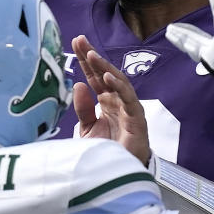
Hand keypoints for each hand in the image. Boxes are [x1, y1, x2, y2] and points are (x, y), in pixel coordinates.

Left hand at [72, 34, 150, 164]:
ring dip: (105, 67)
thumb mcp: (87, 128)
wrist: (120, 173)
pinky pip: (129, 100)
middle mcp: (117, 101)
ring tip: (91, 55)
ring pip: (119, 82)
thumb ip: (82, 108)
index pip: (94, 76)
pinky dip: (119, 87)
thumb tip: (79, 85)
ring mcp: (128, 108)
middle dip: (93, 56)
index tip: (76, 41)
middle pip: (105, 73)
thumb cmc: (107, 150)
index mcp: (106, 100)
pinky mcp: (137, 119)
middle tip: (81, 40)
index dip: (85, 60)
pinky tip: (107, 77)